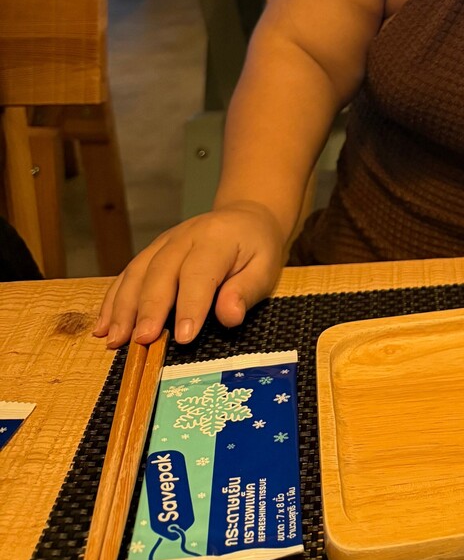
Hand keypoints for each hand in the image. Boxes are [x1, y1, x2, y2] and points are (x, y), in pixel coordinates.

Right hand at [93, 201, 286, 349]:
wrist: (245, 218)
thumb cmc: (256, 249)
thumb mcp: (265, 268)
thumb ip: (246, 290)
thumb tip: (230, 315)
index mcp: (217, 238)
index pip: (200, 272)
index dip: (191, 305)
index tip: (184, 337)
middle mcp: (185, 236)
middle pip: (161, 271)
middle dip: (149, 309)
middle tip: (141, 341)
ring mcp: (164, 242)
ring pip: (138, 272)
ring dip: (123, 307)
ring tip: (115, 339)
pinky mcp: (151, 251)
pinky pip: (127, 274)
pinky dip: (113, 300)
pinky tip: (103, 326)